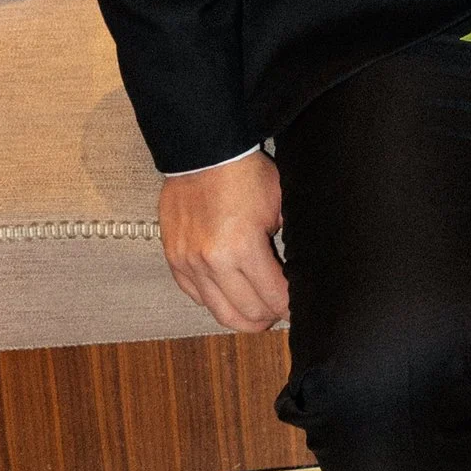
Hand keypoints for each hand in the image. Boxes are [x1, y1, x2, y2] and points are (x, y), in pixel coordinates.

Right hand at [157, 150, 288, 330]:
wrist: (202, 153)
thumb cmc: (241, 173)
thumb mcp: (278, 204)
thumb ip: (284, 240)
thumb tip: (293, 269)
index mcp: (243, 247)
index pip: (274, 297)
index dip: (289, 307)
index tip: (296, 307)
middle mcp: (213, 261)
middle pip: (248, 313)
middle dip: (269, 315)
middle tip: (278, 309)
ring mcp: (190, 263)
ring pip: (220, 313)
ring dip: (243, 316)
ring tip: (256, 310)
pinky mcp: (175, 260)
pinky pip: (196, 296)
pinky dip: (215, 301)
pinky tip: (229, 294)